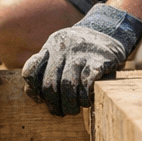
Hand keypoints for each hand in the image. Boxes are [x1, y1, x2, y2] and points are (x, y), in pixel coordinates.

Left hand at [22, 4, 141, 116]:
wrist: (110, 29)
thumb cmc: (82, 49)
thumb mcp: (61, 51)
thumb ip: (47, 68)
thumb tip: (34, 95)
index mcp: (51, 44)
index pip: (30, 71)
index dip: (33, 90)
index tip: (40, 100)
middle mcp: (63, 46)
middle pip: (50, 83)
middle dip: (54, 103)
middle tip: (61, 111)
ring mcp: (81, 51)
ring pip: (68, 85)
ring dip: (70, 103)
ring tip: (75, 108)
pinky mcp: (100, 58)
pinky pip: (87, 83)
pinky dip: (85, 96)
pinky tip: (87, 100)